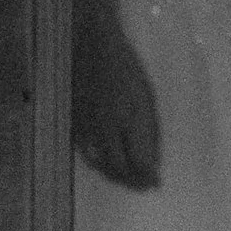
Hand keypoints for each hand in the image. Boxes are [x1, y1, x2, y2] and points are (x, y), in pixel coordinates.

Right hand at [74, 2, 160, 188]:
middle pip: (117, 167)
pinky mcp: (74, 121)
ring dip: (114, 175)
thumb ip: (148, 133)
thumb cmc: (125, 66)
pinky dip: (96, 162)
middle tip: (144, 186)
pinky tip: (104, 162)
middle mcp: (104, 129)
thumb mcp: (144, 97)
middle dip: (132, 181)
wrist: (91, 44)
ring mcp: (87, 126)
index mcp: (126, 121)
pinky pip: (84, 151)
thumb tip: (151, 164)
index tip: (156, 183)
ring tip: (127, 178)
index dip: (146, 177)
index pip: (137, 163)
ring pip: (99, 163)